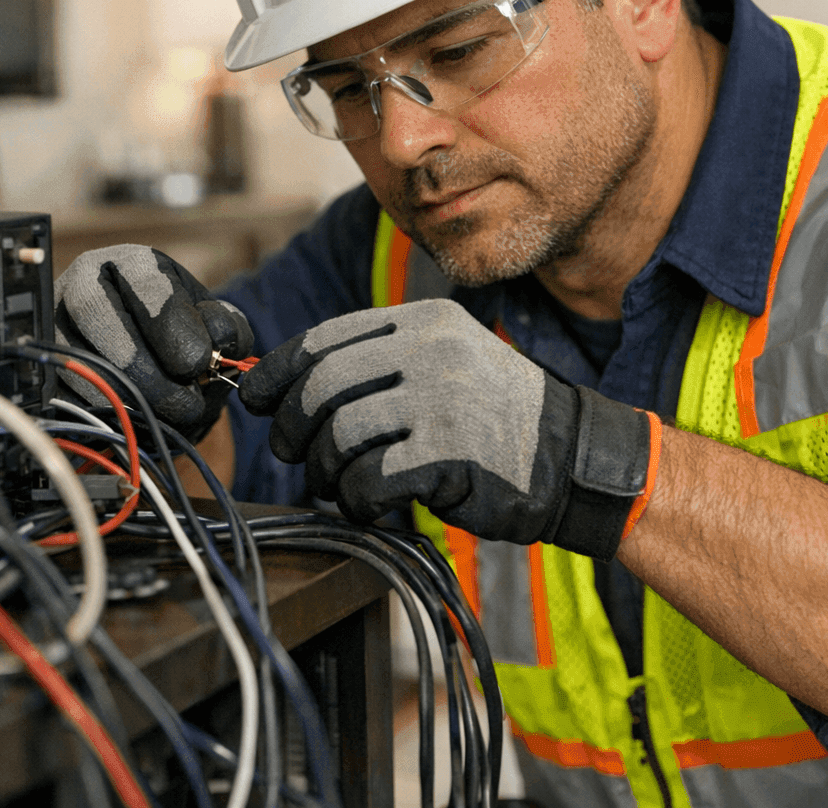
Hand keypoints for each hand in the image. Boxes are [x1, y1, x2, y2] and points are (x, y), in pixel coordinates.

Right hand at [54, 245, 252, 439]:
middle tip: (185, 404)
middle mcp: (80, 286)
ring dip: (129, 400)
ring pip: (79, 362)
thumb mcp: (213, 322)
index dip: (172, 326)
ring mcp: (54, 328)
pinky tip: (139, 423)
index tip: (198, 363)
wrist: (154, 362)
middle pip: (97, 316)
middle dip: (147, 370)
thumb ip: (227, 328)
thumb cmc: (184, 336)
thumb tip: (216, 344)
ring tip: (170, 418)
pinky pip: (65, 397)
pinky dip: (107, 419)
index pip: (142, 282)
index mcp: (128, 263)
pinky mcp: (44, 370)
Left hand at [238, 300, 657, 557]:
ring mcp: (441, 401)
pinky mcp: (448, 455)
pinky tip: (370, 503)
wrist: (573, 458)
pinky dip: (356, 499)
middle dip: (291, 427)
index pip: (325, 339)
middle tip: (293, 453)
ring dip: (325, 471)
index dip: (278, 372)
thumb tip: (289, 383)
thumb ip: (379, 364)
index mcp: (423, 323)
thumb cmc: (496, 417)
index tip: (255, 397)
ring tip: (340, 484)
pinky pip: (368, 479)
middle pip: (321, 387)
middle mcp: (430, 352)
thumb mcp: (446, 362)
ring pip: (339, 436)